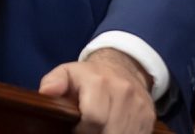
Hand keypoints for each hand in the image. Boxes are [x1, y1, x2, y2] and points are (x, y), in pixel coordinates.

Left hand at [39, 48, 155, 133]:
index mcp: (100, 82)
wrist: (124, 68)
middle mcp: (124, 92)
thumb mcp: (67, 73)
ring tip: (100, 129)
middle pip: (109, 132)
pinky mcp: (149, 117)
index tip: (76, 129)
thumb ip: (54, 82)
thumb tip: (46, 92)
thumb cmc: (88, 77)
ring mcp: (139, 105)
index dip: (82, 130)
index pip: (93, 119)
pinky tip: (113, 130)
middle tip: (88, 131)